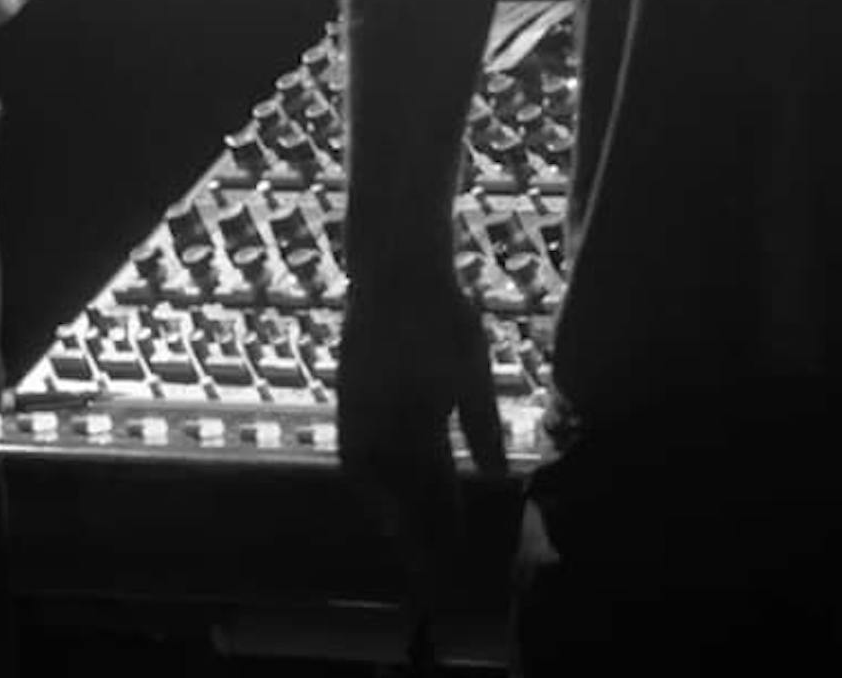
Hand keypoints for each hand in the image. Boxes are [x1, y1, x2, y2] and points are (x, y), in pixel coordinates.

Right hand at [338, 272, 511, 602]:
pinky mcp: (347, 400)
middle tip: (431, 567)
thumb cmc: (446, 317)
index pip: (432, 488)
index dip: (444, 524)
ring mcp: (358, 413)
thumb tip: (494, 475)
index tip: (456, 553)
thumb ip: (482, 425)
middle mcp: (381, 424)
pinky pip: (352, 456)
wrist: (396, 274)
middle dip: (417, 532)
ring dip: (389, 511)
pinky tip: (377, 491)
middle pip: (400, 494)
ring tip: (403, 539)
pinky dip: (365, 481)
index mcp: (417, 418)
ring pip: (372, 480)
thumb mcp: (475, 369)